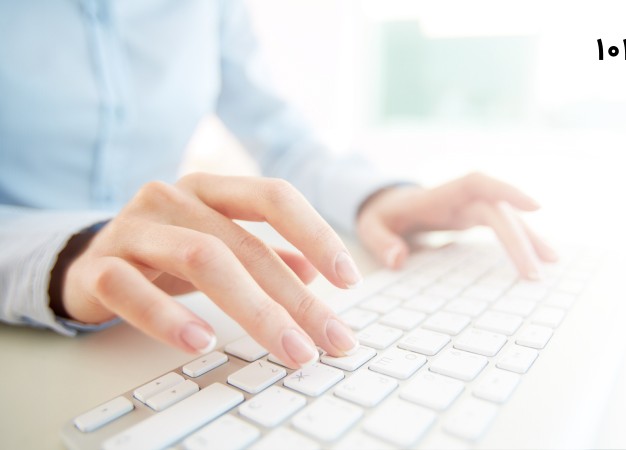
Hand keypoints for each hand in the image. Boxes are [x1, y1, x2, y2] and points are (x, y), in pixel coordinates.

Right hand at [61, 173, 360, 366]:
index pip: (274, 197)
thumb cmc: (165, 253)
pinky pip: (132, 288)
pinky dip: (168, 318)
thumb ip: (265, 254)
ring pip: (200, 259)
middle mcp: (172, 198)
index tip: (350, 279)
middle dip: (296, 298)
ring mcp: (133, 228)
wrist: (84, 262)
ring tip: (287, 348)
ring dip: (253, 309)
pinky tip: (202, 342)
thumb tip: (316, 273)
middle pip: (245, 244)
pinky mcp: (98, 266)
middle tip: (329, 338)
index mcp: (210, 190)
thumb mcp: (219, 246)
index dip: (317, 233)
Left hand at [356, 172, 557, 277]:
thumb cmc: (382, 214)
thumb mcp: (370, 226)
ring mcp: (472, 207)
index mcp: (441, 194)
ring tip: (553, 262)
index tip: (536, 207)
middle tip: (535, 273)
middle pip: (499, 211)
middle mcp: (463, 197)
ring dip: (531, 238)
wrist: (387, 204)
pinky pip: (505, 226)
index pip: (479, 184)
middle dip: (520, 239)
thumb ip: (380, 241)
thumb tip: (398, 259)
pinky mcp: (477, 218)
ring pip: (509, 218)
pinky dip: (522, 241)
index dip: (507, 191)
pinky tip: (540, 258)